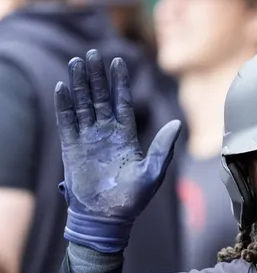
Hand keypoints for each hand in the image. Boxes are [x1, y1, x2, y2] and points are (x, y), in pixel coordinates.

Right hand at [55, 49, 180, 251]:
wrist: (107, 218)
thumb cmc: (133, 199)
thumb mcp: (153, 172)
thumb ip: (163, 147)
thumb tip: (177, 123)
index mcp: (126, 136)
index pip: (122, 103)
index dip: (119, 83)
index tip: (118, 62)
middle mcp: (106, 134)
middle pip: (100, 98)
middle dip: (96, 77)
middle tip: (93, 54)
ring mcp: (88, 140)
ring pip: (82, 105)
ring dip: (79, 84)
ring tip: (77, 62)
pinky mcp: (72, 149)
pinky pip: (67, 122)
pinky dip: (64, 105)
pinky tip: (63, 87)